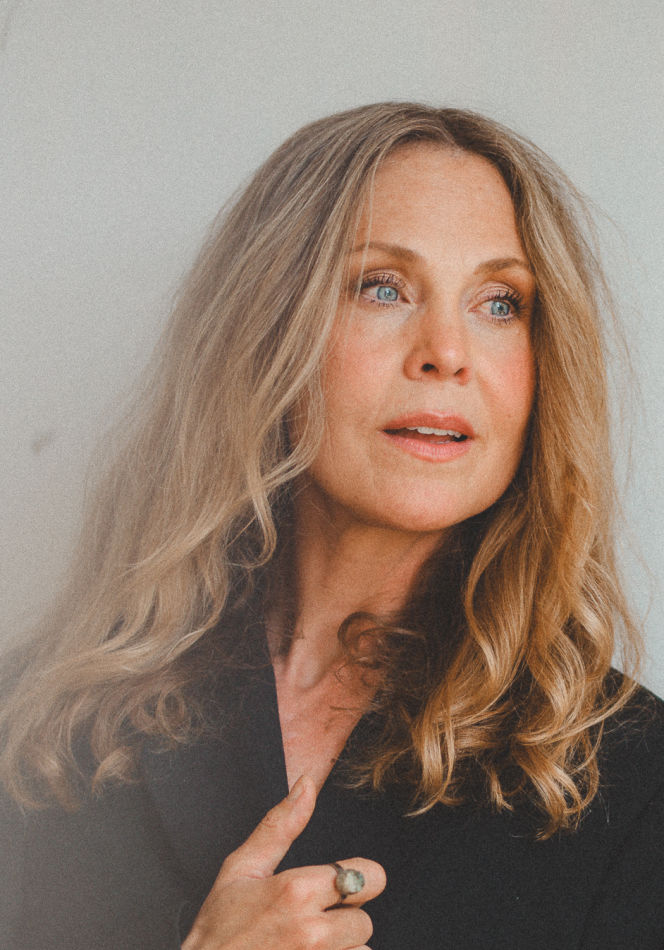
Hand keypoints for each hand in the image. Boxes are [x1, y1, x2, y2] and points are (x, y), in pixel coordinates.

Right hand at [182, 775, 385, 948]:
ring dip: (339, 948)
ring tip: (303, 944)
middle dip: (342, 919)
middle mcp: (312, 931)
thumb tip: (307, 784)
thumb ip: (280, 824)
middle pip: (364, 920)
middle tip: (309, 920)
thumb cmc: (218, 928)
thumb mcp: (242, 868)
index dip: (358, 878)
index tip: (337, 885)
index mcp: (296, 891)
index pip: (369, 877)